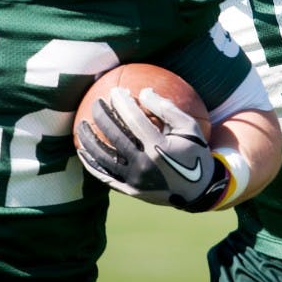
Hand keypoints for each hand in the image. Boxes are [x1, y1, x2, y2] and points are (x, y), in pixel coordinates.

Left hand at [76, 87, 229, 210]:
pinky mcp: (129, 191)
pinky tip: (82, 151)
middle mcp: (144, 165)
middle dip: (102, 116)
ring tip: (82, 124)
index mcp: (159, 148)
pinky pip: (105, 176)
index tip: (115, 91)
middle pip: (115, 136)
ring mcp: (135, 180)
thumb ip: (167, 108)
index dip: (122, 103)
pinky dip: (91, 164)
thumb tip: (144, 91)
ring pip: (104, 158)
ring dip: (89, 139)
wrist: (199, 190)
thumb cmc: (194, 152)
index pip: (134, 120)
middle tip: (96, 102)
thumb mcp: (189, 127)